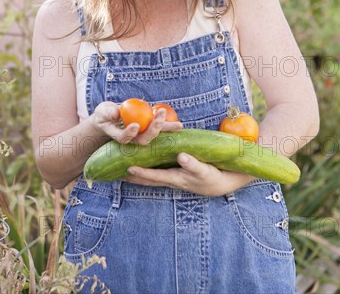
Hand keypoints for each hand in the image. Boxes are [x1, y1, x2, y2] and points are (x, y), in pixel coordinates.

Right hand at [89, 101, 182, 144]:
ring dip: (165, 129)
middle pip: (143, 140)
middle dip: (153, 130)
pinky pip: (160, 129)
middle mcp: (132, 140)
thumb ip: (107, 112)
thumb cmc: (104, 116)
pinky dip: (169, 127)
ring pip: (154, 136)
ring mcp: (141, 136)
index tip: (135, 125)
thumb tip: (115, 113)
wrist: (110, 119)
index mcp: (119, 137)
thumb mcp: (102, 112)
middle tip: (159, 118)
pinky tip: (180, 126)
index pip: (124, 138)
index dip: (129, 133)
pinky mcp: (148, 130)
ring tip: (178, 126)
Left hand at [123, 152, 257, 196]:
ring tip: (123, 172)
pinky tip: (144, 165)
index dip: (141, 173)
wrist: (225, 182)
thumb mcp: (205, 170)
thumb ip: (193, 164)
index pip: (154, 176)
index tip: (127, 169)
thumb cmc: (214, 176)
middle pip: (148, 180)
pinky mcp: (178, 174)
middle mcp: (172, 179)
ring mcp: (174, 178)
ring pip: (152, 177)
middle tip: (114, 175)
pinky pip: (159, 172)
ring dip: (138, 176)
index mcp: (176, 178)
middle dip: (132, 178)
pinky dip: (149, 171)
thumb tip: (181, 157)